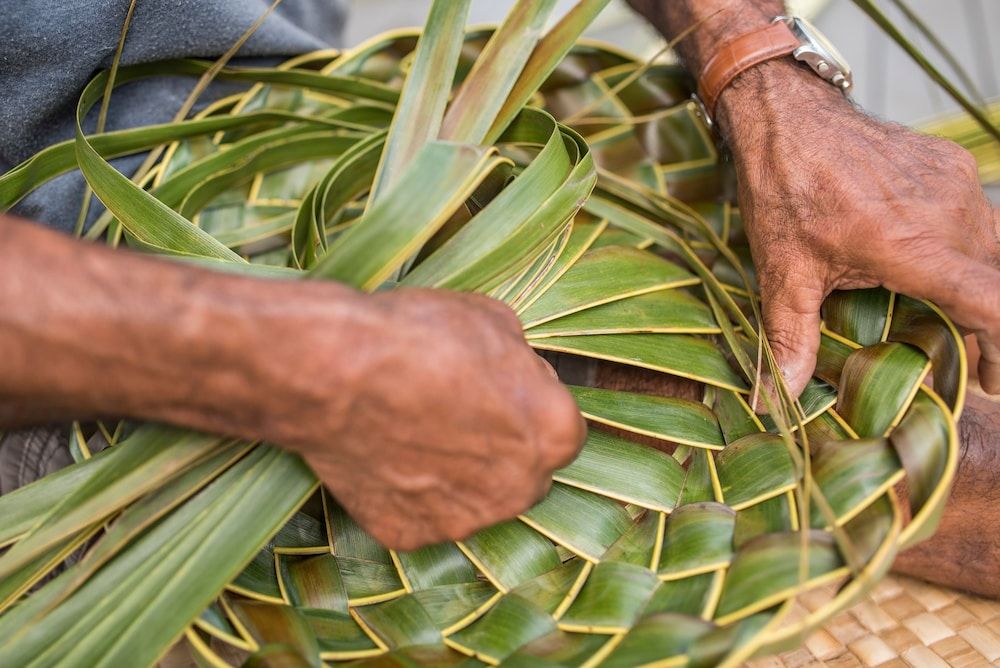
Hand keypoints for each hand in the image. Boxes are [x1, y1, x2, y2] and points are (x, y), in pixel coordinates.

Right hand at [253, 286, 585, 550]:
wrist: (335, 371)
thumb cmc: (419, 338)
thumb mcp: (493, 320)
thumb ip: (519, 361)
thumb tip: (514, 370)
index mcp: (555, 434)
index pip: (561, 430)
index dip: (527, 406)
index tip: (496, 391)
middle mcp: (520, 489)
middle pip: (523, 473)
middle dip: (500, 448)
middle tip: (455, 413)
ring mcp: (464, 520)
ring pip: (474, 500)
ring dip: (458, 475)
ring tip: (414, 430)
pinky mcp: (410, 534)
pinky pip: (421, 514)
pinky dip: (408, 492)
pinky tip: (386, 453)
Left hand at [718, 61, 999, 397]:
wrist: (787, 117)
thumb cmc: (784, 192)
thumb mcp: (783, 271)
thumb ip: (791, 338)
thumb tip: (780, 400)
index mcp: (909, 245)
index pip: (990, 302)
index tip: (992, 380)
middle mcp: (947, 212)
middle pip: (994, 281)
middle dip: (986, 329)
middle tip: (969, 367)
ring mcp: (955, 183)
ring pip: (993, 248)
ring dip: (979, 286)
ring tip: (952, 320)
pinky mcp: (954, 164)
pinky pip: (979, 216)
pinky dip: (967, 248)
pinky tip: (931, 264)